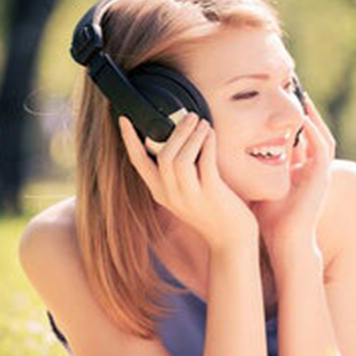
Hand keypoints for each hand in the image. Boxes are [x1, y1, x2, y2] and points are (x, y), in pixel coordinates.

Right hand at [119, 113, 258, 250]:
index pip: (138, 162)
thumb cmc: (212, 212)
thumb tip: (180, 139)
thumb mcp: (186, 194)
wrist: (231, 240)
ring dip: (191, 135)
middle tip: (189, 115)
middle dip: (175, 131)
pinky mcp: (211, 194)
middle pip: (163, 156)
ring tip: (201, 122)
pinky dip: (207, 144)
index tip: (123, 119)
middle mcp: (171, 195)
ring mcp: (190, 196)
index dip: (129, 140)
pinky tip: (211, 134)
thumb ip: (179, 173)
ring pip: (180, 159)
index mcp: (160, 192)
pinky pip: (205, 162)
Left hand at [251, 96, 335, 253]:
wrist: (285, 240)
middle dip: (306, 113)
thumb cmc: (267, 219)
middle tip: (295, 91)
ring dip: (314, 117)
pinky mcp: (323, 176)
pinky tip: (303, 118)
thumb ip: (245, 170)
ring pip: (322, 136)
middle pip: (313, 133)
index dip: (290, 121)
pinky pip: (323, 147)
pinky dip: (314, 131)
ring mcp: (320, 173)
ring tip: (303, 97)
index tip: (277, 103)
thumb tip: (219, 154)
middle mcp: (311, 169)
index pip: (297, 139)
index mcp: (298, 172)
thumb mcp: (254, 186)